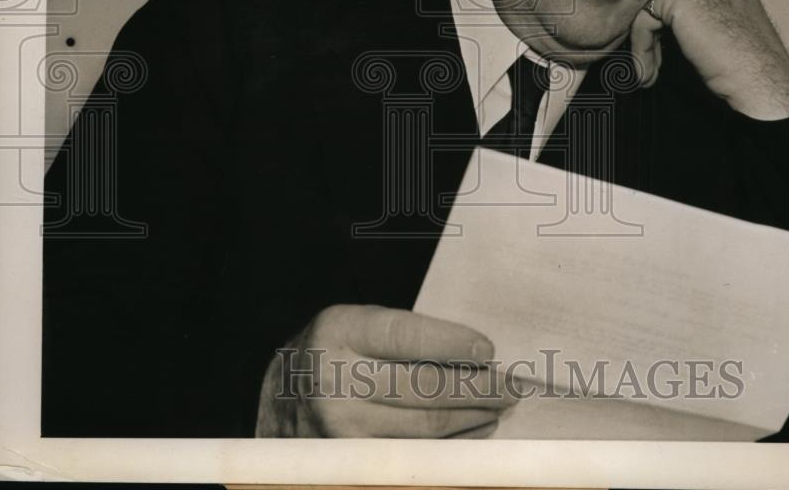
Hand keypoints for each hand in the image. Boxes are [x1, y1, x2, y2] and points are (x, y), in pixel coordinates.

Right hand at [255, 304, 516, 437]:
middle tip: (510, 384)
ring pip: (426, 428)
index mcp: (340, 332)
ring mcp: (341, 431)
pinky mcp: (350, 465)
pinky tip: (474, 429)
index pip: (409, 338)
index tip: (488, 349)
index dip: (455, 343)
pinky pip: (416, 455)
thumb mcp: (357, 323)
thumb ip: (405, 336)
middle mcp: (336, 383)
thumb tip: (475, 355)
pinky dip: (452, 442)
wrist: (278, 397)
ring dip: (473, 417)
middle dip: (478, 386)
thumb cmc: (331, 351)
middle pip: (425, 388)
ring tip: (499, 404)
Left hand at [629, 0, 788, 119]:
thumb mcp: (718, 14)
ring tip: (650, 71)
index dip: (667, 16)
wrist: (759, 74)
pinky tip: (649, 71)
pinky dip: (642, 47)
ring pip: (648, 5)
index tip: (664, 46)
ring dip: (645, 41)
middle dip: (653, 27)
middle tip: (653, 61)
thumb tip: (653, 9)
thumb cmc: (744, 54)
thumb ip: (692, 2)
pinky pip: (642, 19)